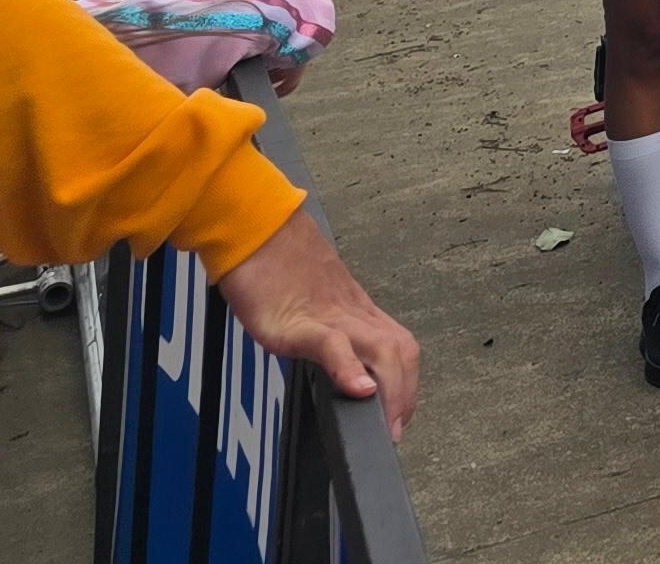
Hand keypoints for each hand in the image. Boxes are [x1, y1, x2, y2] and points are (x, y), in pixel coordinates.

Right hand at [212, 205, 420, 431]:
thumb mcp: (308, 302)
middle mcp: (352, 312)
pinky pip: (332, 344)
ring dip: (390, 390)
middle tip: (395, 432)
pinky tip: (357, 389)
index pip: (398, 346)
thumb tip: (332, 357)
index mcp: (355, 310)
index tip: (398, 416)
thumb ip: (326, 329)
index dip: (406, 381)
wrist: (253, 227)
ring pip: (380, 347)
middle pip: (399, 350)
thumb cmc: (276, 263)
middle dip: (404, 394)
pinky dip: (349, 368)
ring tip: (387, 425)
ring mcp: (329, 315)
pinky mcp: (298, 319)